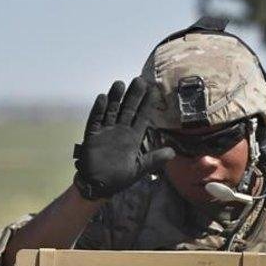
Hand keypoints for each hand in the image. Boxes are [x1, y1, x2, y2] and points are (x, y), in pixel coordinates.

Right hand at [73, 78, 175, 200]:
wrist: (98, 186)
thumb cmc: (120, 178)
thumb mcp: (140, 169)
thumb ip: (154, 159)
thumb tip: (173, 153)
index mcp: (133, 137)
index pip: (142, 116)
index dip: (147, 103)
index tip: (153, 90)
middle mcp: (120, 131)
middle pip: (127, 109)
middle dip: (133, 95)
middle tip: (140, 80)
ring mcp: (106, 132)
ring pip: (111, 110)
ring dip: (115, 98)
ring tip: (120, 84)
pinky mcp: (93, 136)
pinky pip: (95, 120)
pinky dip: (99, 110)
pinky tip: (103, 98)